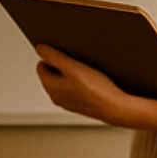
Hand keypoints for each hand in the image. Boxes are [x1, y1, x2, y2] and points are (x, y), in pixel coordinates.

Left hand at [34, 45, 156, 131]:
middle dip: (62, 65)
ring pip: (64, 81)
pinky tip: (93, 80)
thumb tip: (39, 48)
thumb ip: (54, 57)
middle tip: (77, 60)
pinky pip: (75, 89)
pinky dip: (80, 82)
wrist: (116, 108)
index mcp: (51, 87)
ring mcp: (68, 102)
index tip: (64, 51)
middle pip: (52, 73)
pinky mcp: (79, 105)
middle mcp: (56, 97)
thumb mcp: (73, 67)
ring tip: (86, 69)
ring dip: (72, 73)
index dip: (51, 56)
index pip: (41, 66)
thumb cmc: (97, 89)